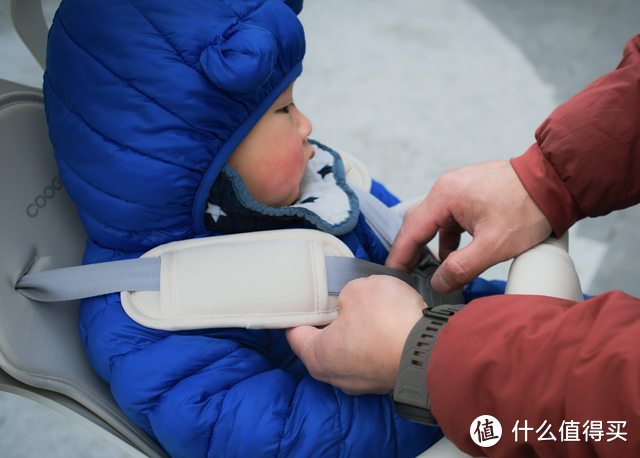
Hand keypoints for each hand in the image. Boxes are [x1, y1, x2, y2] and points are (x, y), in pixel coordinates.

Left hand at [286, 275, 424, 394]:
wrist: (432, 348)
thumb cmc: (389, 324)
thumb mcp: (357, 289)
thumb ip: (345, 293)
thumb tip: (350, 299)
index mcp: (318, 357)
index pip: (296, 334)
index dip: (300, 312)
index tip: (304, 301)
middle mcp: (337, 376)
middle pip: (324, 343)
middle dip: (332, 320)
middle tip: (340, 299)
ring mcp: (364, 382)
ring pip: (352, 350)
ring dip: (358, 330)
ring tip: (370, 308)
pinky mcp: (387, 379)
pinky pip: (375, 356)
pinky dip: (378, 340)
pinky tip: (388, 322)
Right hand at [386, 161, 551, 292]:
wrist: (556, 183)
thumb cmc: (529, 208)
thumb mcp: (493, 246)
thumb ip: (461, 268)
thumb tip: (439, 283)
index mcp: (445, 196)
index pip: (411, 230)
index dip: (400, 255)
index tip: (392, 274)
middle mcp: (446, 186)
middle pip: (418, 223)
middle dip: (412, 250)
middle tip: (407, 273)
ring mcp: (458, 186)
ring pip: (435, 220)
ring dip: (434, 244)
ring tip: (438, 268)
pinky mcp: (471, 190)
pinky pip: (450, 215)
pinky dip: (449, 235)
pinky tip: (459, 252)